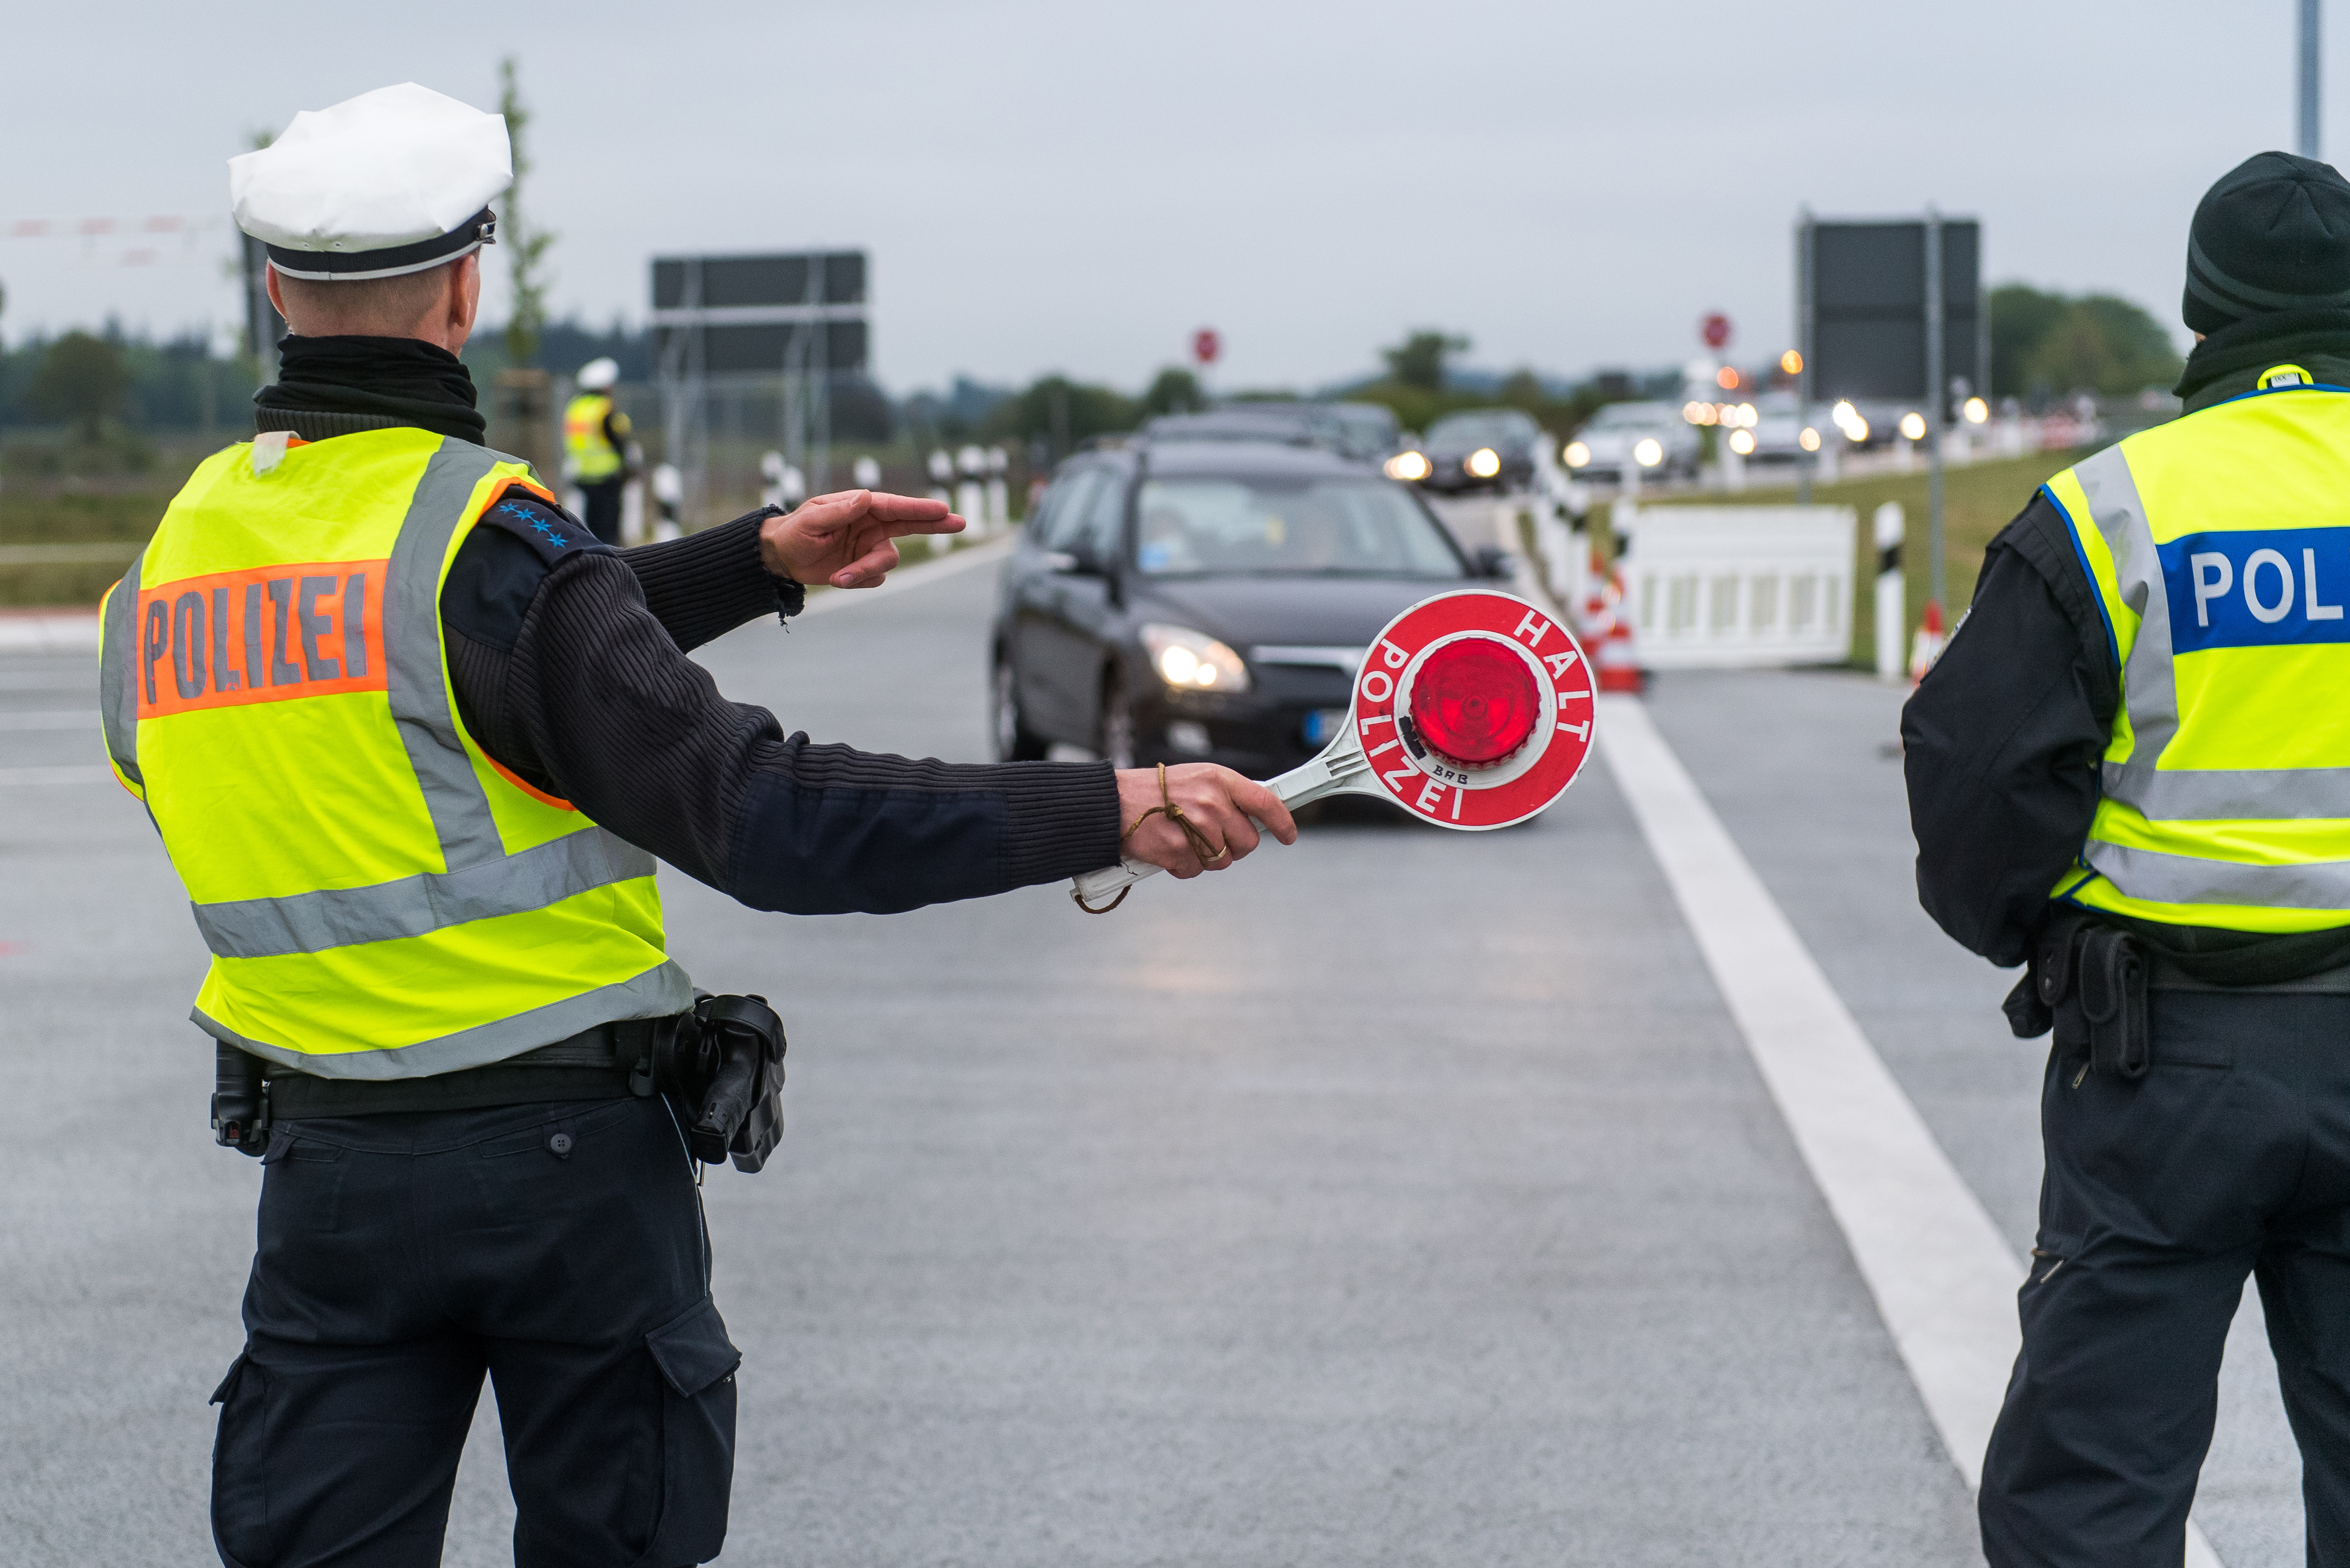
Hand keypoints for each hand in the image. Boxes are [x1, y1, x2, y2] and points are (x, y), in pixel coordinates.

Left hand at [759, 490, 966, 589]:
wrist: (783, 557)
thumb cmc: (795, 531)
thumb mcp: (812, 520)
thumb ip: (840, 510)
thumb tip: (866, 496)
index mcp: (860, 507)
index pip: (895, 506)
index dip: (919, 508)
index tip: (942, 509)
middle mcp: (871, 526)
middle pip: (911, 524)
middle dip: (935, 524)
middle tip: (960, 522)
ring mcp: (870, 547)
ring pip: (887, 561)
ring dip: (866, 571)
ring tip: (839, 578)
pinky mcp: (866, 569)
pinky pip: (875, 578)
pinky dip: (858, 580)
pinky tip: (837, 577)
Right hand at [1116, 764, 1297, 878]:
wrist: (1113, 803)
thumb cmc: (1153, 791)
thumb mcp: (1196, 779)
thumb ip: (1226, 795)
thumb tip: (1254, 817)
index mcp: (1219, 779)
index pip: (1265, 801)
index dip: (1282, 822)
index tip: (1288, 835)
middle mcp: (1211, 801)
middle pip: (1247, 842)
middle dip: (1233, 846)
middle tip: (1210, 837)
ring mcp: (1195, 827)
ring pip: (1222, 860)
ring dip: (1206, 858)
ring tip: (1183, 838)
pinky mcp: (1178, 850)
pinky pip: (1196, 870)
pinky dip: (1183, 866)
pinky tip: (1168, 848)